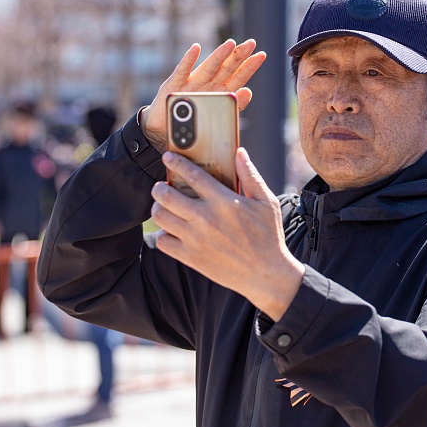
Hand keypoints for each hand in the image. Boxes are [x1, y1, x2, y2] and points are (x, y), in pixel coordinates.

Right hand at [140, 40, 265, 152]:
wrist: (165, 131)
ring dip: (219, 56)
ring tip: (231, 44)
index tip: (261, 55)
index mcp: (220, 91)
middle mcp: (208, 83)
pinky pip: (183, 71)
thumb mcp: (216, 114)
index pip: (238, 76)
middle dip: (238, 56)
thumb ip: (234, 105)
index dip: (249, 66)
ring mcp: (191, 83)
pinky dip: (189, 60)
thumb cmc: (193, 121)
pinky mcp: (174, 85)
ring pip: (208, 67)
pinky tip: (196, 49)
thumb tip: (249, 91)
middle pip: (226, 68)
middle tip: (251, 44)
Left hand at [150, 148, 304, 320]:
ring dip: (158, 208)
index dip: (176, 163)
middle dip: (159, 187)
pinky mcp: (191, 257)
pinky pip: (163, 241)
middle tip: (162, 186)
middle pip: (166, 195)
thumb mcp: (266, 202)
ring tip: (164, 206)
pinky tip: (172, 230)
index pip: (192, 175)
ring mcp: (196, 239)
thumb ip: (251, 175)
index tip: (168, 157)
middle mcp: (206, 218)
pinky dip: (163, 234)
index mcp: (224, 201)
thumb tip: (239, 152)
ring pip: (160, 217)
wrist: (266, 273)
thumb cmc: (268, 236)